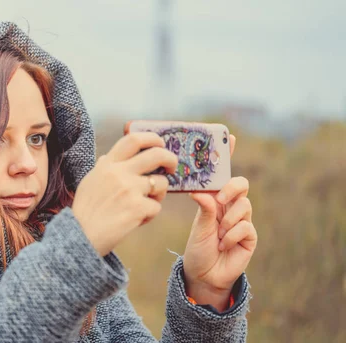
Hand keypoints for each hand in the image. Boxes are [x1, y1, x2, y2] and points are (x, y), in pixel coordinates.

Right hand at [72, 132, 178, 255]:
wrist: (80, 237)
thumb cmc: (84, 212)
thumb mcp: (89, 182)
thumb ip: (101, 168)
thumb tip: (106, 157)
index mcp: (107, 165)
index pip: (134, 139)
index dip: (153, 138)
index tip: (160, 144)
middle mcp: (119, 173)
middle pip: (157, 154)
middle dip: (171, 159)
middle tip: (172, 168)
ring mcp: (129, 189)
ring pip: (161, 183)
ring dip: (158, 194)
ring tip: (145, 204)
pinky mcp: (137, 208)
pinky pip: (156, 207)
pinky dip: (149, 215)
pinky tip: (135, 220)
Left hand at [183, 135, 257, 310]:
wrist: (204, 275)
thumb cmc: (198, 248)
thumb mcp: (198, 227)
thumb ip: (204, 208)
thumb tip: (200, 192)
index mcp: (214, 200)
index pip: (223, 175)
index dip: (228, 156)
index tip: (229, 137)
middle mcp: (229, 206)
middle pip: (241, 184)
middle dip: (232, 188)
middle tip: (220, 199)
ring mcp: (241, 220)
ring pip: (244, 205)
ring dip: (227, 220)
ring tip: (217, 234)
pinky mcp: (249, 235)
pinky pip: (245, 226)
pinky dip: (231, 235)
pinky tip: (223, 244)